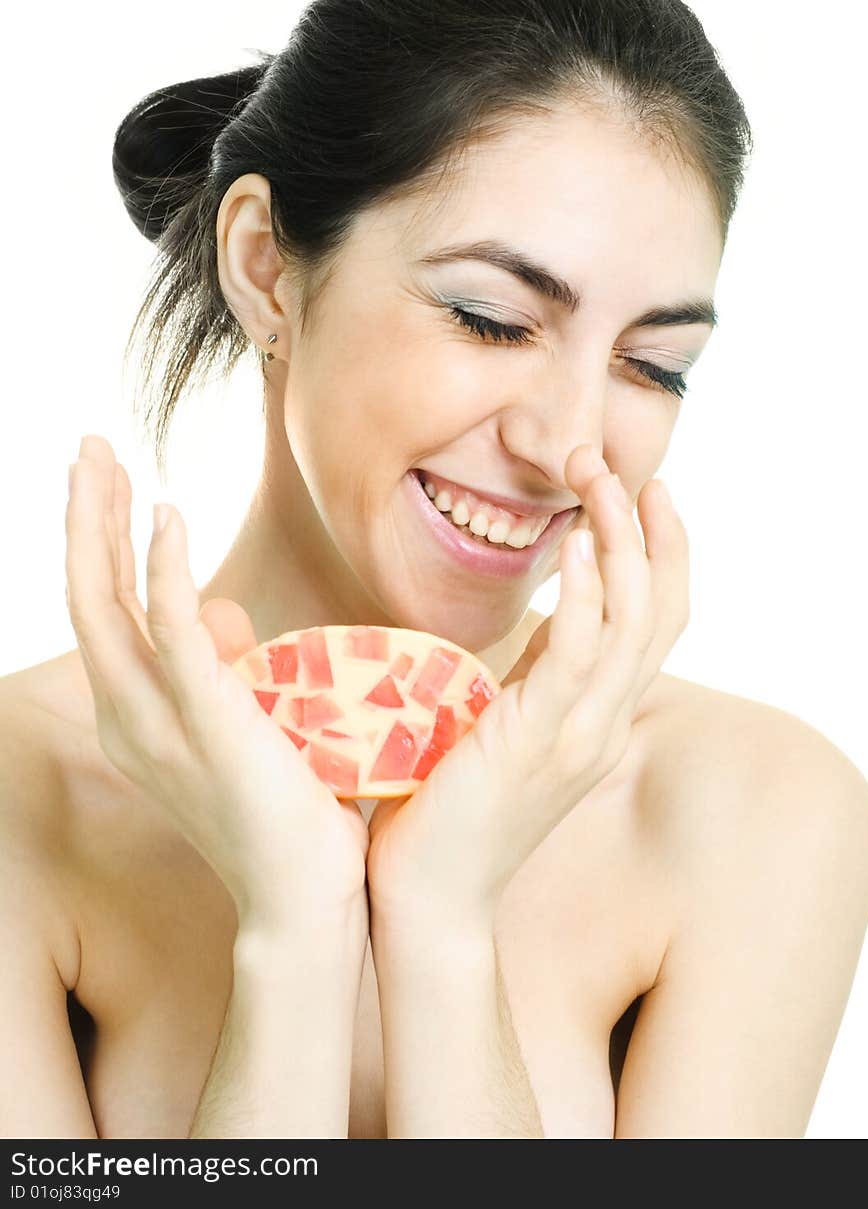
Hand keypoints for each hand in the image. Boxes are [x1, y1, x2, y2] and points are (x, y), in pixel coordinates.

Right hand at [65, 434, 367, 933]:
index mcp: (137, 716)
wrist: (307, 896)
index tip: (111, 482)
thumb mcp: (242, 723)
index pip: (105, 611)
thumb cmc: (285, 811)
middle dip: (87, 514)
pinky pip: (172, 630)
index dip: (102, 541)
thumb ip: (220, 666)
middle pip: (88, 595)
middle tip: (89, 445)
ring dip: (104, 523)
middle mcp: (129, 717)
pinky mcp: (209, 720)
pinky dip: (164, 567)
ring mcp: (161, 722)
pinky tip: (165, 513)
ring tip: (103, 458)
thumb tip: (217, 609)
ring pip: (108, 603)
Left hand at [366, 441, 689, 927]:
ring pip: (630, 619)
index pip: (654, 622)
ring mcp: (579, 735)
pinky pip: (578, 652)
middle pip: (661, 609)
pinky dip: (584, 591)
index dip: (660, 553)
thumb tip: (513, 631)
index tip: (641, 492)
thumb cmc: (445, 812)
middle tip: (622, 466)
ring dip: (621, 539)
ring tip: (599, 480)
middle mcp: (604, 724)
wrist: (427, 902)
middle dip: (650, 529)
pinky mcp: (536, 740)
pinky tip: (573, 544)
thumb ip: (523, 683)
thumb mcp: (499, 732)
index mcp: (596, 719)